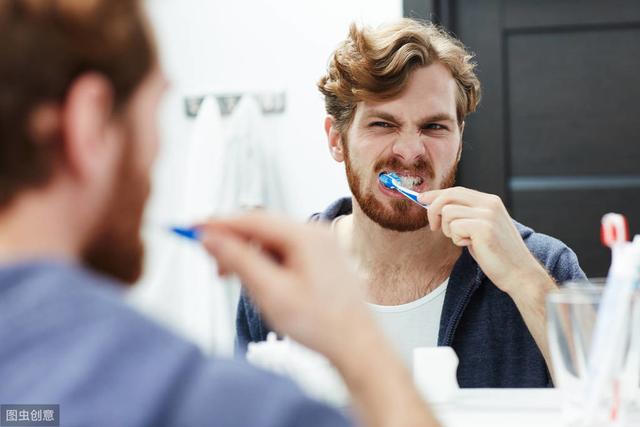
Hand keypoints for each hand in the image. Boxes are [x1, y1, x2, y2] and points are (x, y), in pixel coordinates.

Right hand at [199, 212, 372, 361]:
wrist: (356, 344)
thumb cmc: (321, 324)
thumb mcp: (270, 293)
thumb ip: (238, 260)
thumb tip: (211, 238)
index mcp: (306, 236)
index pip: (252, 219)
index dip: (219, 223)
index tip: (193, 227)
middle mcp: (316, 233)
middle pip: (261, 227)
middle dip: (234, 244)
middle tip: (214, 268)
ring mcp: (321, 244)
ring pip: (271, 240)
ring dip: (249, 256)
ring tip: (238, 283)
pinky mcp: (321, 257)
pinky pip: (285, 250)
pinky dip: (266, 262)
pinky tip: (261, 284)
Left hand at [419, 187, 548, 295]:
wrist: (519, 273)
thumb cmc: (497, 254)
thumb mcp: (481, 228)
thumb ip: (465, 216)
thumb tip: (437, 207)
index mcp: (490, 201)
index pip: (456, 190)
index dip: (436, 194)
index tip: (421, 199)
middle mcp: (489, 203)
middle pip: (448, 196)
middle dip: (433, 210)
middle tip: (434, 227)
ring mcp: (487, 214)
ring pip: (448, 213)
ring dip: (449, 231)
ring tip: (465, 241)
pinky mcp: (483, 227)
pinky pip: (454, 228)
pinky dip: (457, 239)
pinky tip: (471, 246)